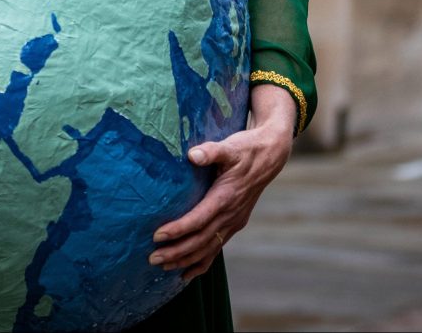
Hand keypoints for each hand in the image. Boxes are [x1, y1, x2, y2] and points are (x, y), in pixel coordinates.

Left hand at [149, 85, 295, 280]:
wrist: (269, 156)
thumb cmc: (246, 149)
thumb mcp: (230, 146)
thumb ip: (211, 151)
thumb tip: (193, 155)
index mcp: (226, 197)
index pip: (199, 219)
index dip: (179, 230)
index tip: (158, 236)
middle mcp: (230, 215)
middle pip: (201, 240)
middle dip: (177, 252)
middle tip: (152, 258)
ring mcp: (234, 222)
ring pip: (208, 249)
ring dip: (186, 260)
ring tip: (163, 266)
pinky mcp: (234, 223)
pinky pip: (217, 248)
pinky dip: (202, 263)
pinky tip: (187, 274)